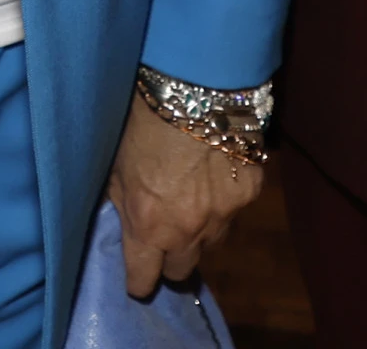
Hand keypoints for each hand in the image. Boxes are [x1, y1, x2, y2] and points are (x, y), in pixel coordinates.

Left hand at [105, 88, 263, 296]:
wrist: (192, 85)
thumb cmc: (141, 123)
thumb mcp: (116, 169)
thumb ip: (123, 205)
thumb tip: (125, 224)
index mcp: (148, 227)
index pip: (143, 281)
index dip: (139, 280)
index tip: (139, 274)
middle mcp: (187, 231)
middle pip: (181, 271)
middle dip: (171, 259)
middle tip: (166, 236)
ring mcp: (224, 214)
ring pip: (212, 244)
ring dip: (201, 232)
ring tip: (193, 203)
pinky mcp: (250, 191)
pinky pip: (236, 210)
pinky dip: (226, 199)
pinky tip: (217, 174)